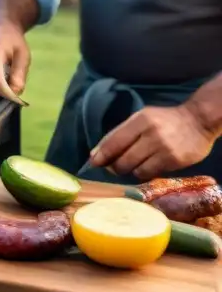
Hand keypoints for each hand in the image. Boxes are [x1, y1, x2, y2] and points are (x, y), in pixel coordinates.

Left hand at [89, 105, 215, 180]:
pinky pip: (151, 174)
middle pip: (123, 159)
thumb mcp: (141, 118)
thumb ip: (120, 133)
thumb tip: (97, 153)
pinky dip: (144, 173)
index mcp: (140, 120)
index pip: (114, 141)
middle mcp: (151, 134)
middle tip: (113, 167)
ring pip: (136, 170)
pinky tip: (146, 167)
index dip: (101, 155)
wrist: (199, 121)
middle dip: (113, 166)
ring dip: (130, 170)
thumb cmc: (164, 120)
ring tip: (133, 165)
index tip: (93, 163)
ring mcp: (164, 149)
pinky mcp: (175, 161)